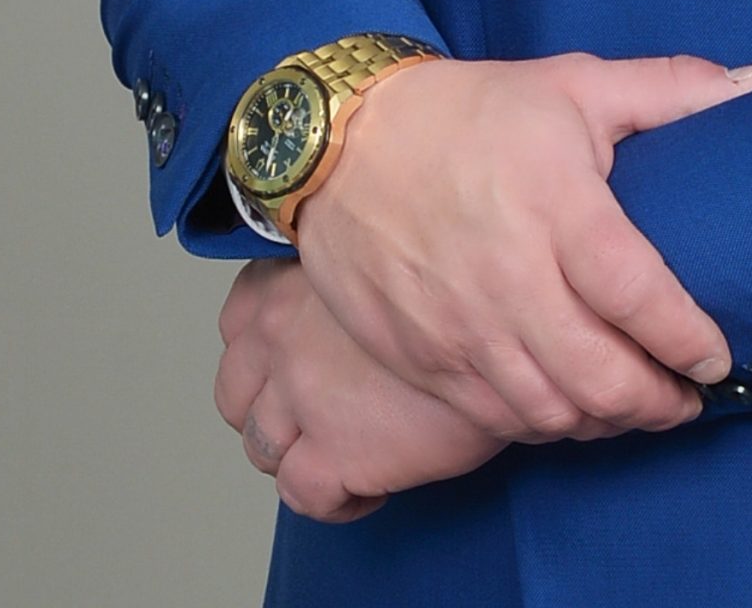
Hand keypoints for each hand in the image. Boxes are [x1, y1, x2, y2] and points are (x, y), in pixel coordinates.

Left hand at [216, 259, 503, 521]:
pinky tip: (367, 488)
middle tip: (314, 410)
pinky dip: (329, 499)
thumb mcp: (403, 252)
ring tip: (343, 450)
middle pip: (235, 389)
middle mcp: (282, 334)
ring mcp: (300, 397)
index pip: (240, 317)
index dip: (262, 343)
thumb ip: (361, 272)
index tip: (294, 351)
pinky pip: (301, 494)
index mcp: (296, 277)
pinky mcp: (331, 454)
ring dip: (294, 453)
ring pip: (260, 445)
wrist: (515, 331)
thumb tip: (361, 286)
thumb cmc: (471, 277)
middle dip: (266, 405)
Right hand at [293, 50, 751, 443]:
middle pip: (600, 375)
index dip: (688, 338)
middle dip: (658, 401)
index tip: (719, 357)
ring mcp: (462, 328)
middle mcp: (510, 278)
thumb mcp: (577, 83)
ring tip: (636, 406)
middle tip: (688, 397)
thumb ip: (674, 90)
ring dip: (605, 421)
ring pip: (551, 410)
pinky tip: (569, 407)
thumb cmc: (472, 111)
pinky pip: (498, 417)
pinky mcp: (424, 358)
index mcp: (557, 205)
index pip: (638, 295)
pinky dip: (544, 424)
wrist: (344, 142)